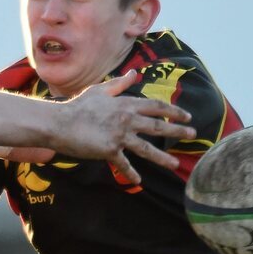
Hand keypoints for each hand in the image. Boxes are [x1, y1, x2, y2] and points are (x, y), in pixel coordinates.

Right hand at [56, 72, 194, 183]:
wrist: (59, 122)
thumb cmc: (77, 106)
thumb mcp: (99, 91)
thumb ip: (119, 83)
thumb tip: (134, 73)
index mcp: (125, 104)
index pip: (155, 106)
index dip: (173, 111)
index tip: (187, 115)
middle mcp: (126, 119)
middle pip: (157, 126)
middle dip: (177, 130)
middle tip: (192, 134)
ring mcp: (119, 135)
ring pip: (146, 148)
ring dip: (162, 157)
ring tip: (175, 165)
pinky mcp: (109, 150)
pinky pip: (124, 163)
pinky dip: (130, 173)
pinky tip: (139, 180)